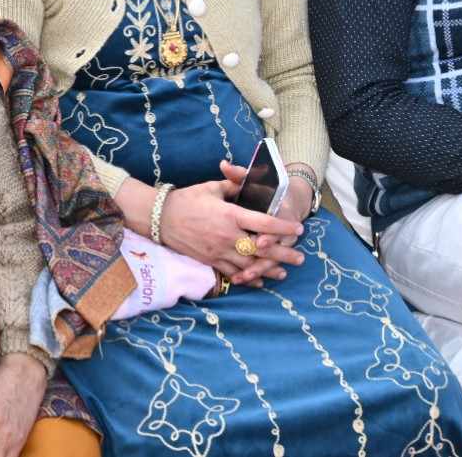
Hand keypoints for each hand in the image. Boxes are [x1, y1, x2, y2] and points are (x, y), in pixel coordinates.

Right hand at [156, 161, 304, 283]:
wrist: (161, 218)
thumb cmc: (187, 199)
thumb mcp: (211, 188)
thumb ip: (233, 185)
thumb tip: (249, 180)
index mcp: (230, 215)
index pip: (263, 223)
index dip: (283, 227)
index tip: (298, 228)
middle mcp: (227, 236)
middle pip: (261, 248)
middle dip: (283, 254)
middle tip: (300, 258)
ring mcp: (219, 251)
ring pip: (250, 265)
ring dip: (269, 270)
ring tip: (284, 273)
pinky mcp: (210, 261)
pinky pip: (233, 273)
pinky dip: (248, 278)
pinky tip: (259, 281)